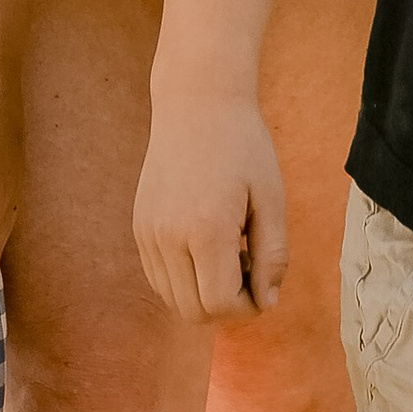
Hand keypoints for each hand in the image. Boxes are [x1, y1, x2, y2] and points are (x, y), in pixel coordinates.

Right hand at [133, 92, 289, 323]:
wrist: (196, 100)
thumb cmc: (242, 144)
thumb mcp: (271, 197)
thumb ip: (273, 255)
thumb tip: (267, 302)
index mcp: (204, 229)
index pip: (219, 305)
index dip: (246, 307)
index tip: (263, 283)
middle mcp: (167, 236)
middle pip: (192, 311)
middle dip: (226, 306)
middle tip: (248, 269)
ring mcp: (147, 232)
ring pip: (172, 299)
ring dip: (203, 294)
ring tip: (227, 253)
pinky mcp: (139, 226)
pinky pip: (158, 278)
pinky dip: (183, 280)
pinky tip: (205, 247)